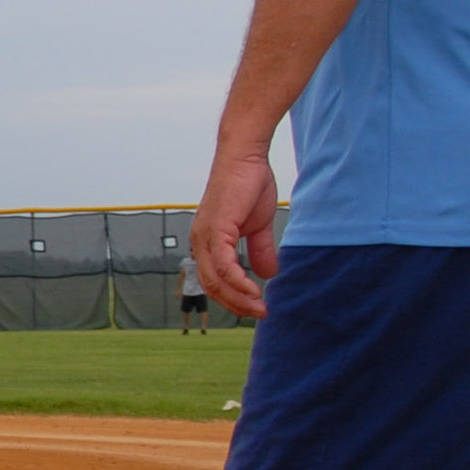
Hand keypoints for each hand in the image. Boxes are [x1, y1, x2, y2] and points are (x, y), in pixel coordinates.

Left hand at [192, 146, 280, 319]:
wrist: (246, 156)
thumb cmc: (249, 184)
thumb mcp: (258, 225)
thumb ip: (260, 249)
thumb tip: (269, 274)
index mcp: (208, 242)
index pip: (214, 280)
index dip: (233, 297)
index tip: (255, 307)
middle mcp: (200, 241)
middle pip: (212, 286)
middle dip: (236, 304)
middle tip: (259, 313)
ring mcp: (205, 235)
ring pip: (216, 280)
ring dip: (238, 298)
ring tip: (259, 307)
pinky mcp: (216, 228)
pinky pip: (224, 265)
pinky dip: (238, 282)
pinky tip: (254, 290)